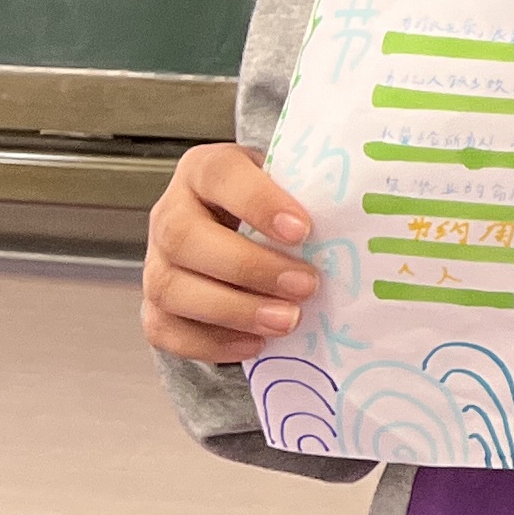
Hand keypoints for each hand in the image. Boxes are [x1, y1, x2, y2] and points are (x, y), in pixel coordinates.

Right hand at [142, 142, 318, 363]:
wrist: (242, 231)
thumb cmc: (277, 206)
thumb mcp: (291, 185)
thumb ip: (312, 195)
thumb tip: (360, 223)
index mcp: (205, 170)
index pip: (219, 175)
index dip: (257, 202)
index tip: (303, 230)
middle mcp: (170, 213)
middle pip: (185, 239)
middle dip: (249, 267)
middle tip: (306, 286)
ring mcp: (155, 262)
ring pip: (170, 289)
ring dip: (232, 310)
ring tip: (287, 321)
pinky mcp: (153, 306)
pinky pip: (165, 330)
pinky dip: (210, 343)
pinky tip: (255, 344)